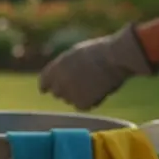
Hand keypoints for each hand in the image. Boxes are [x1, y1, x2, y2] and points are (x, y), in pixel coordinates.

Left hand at [37, 25, 152, 109]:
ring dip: (78, 96)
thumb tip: (61, 76)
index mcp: (55, 68)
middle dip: (65, 90)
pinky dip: (90, 102)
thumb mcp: (74, 55)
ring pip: (69, 100)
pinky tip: (99, 91)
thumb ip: (64, 67)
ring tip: (94, 84)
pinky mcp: (82, 103)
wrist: (115, 57)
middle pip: (57, 93)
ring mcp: (69, 93)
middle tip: (80, 85)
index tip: (50, 89)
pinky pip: (82, 106)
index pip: (44, 82)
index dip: (48, 86)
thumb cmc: (100, 52)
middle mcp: (58, 82)